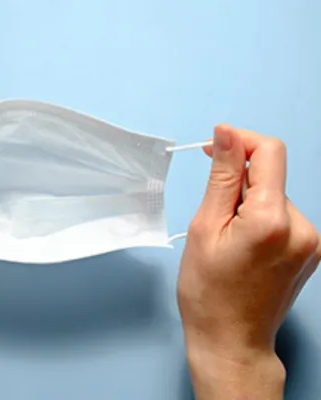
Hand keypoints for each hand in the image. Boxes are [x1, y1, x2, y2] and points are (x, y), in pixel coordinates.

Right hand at [178, 125, 320, 398]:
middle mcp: (303, 228)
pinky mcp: (312, 251)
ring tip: (228, 239)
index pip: (269, 152)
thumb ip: (222, 177)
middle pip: (271, 176)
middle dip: (239, 182)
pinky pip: (284, 217)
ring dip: (249, 203)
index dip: (240, 141)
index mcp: (272, 220)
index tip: (215, 148)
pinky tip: (244, 246)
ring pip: (276, 197)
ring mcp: (312, 242)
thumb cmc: (208, 291)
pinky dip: (261, 219)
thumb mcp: (204, 228)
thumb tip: (227, 134)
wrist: (231, 341)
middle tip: (213, 215)